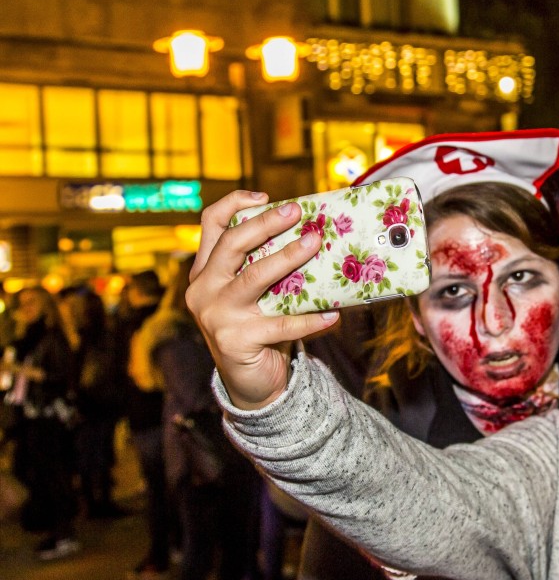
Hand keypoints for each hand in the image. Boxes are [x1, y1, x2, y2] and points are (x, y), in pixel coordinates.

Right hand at [186, 190, 338, 409]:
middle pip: (232, 244)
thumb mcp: (256, 294)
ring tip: (315, 243)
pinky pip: (282, 324)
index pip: (210, 225)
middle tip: (298, 212)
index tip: (266, 196)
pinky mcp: (235, 340)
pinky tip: (334, 315)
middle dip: (266, 223)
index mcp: (205, 271)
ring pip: (255, 276)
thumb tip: (313, 235)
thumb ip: (267, 267)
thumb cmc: (259, 327)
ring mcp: (216, 315)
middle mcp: (203, 289)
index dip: (235, 204)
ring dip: (288, 257)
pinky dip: (311, 320)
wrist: (251, 382)